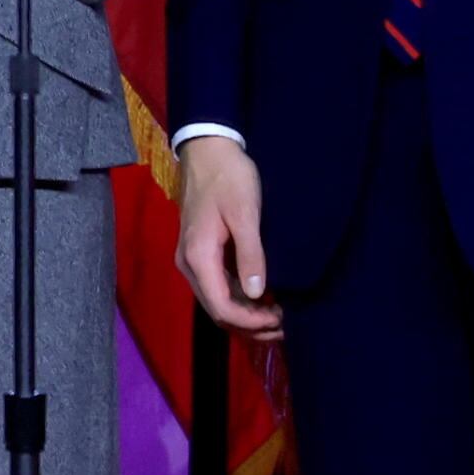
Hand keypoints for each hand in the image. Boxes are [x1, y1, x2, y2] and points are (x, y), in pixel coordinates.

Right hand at [177, 134, 277, 337]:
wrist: (207, 150)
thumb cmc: (228, 177)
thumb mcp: (245, 214)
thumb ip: (250, 255)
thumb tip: (257, 293)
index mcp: (198, 257)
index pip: (222, 307)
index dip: (251, 321)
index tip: (280, 320)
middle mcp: (189, 264)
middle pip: (217, 311)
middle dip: (249, 325)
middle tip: (284, 325)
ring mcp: (192, 259)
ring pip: (217, 301)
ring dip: (245, 314)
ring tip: (277, 315)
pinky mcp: (200, 252)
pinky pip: (218, 287)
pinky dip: (239, 299)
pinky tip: (262, 296)